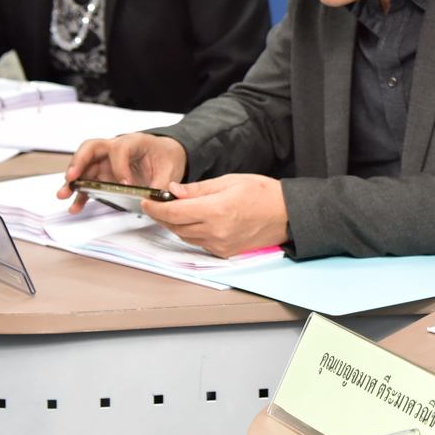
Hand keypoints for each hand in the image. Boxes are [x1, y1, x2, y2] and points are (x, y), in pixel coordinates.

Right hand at [59, 132, 186, 212]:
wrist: (166, 154)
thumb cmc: (166, 156)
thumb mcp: (171, 169)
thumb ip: (162, 185)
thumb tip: (153, 202)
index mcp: (135, 142)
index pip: (120, 149)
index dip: (120, 166)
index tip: (125, 183)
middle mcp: (116, 148)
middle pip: (91, 148)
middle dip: (79, 162)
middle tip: (72, 177)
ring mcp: (107, 160)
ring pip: (84, 166)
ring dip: (73, 181)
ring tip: (64, 195)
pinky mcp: (103, 173)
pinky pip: (88, 181)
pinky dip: (80, 194)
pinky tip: (75, 206)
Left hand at [143, 174, 288, 258]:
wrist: (288, 215)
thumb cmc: (264, 194)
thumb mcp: (230, 181)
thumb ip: (199, 188)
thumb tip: (174, 191)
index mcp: (216, 210)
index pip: (174, 212)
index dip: (155, 207)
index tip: (147, 201)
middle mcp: (216, 232)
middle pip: (175, 226)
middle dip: (161, 215)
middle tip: (155, 204)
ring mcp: (220, 245)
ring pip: (184, 236)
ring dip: (174, 224)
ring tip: (173, 211)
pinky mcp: (224, 252)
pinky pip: (198, 243)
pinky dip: (190, 232)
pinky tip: (192, 222)